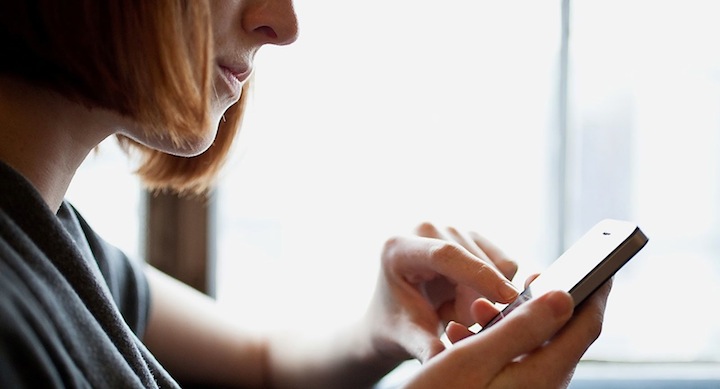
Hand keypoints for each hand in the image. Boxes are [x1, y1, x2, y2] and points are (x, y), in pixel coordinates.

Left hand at [365, 222, 519, 362]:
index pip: (445, 254)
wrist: (396, 314)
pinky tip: (464, 298)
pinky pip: (505, 265)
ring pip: (497, 265)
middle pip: (476, 263)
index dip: (478, 274)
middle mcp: (426, 229)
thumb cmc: (395, 325)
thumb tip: (443, 359)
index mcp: (399, 248)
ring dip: (483, 298)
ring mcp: (451, 229)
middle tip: (451, 325)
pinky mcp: (472, 236)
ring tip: (450, 309)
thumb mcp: (405, 337)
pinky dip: (494, 289)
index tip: (507, 298)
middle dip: (476, 304)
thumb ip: (423, 345)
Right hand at [406, 281, 611, 388]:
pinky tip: (462, 333)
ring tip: (477, 310)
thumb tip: (564, 298)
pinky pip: (510, 359)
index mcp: (541, 376)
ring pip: (530, 345)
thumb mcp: (473, 358)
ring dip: (507, 320)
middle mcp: (540, 387)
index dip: (596, 293)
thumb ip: (520, 328)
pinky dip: (492, 340)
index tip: (602, 267)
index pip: (585, 328)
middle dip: (540, 302)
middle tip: (529, 279)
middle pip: (559, 334)